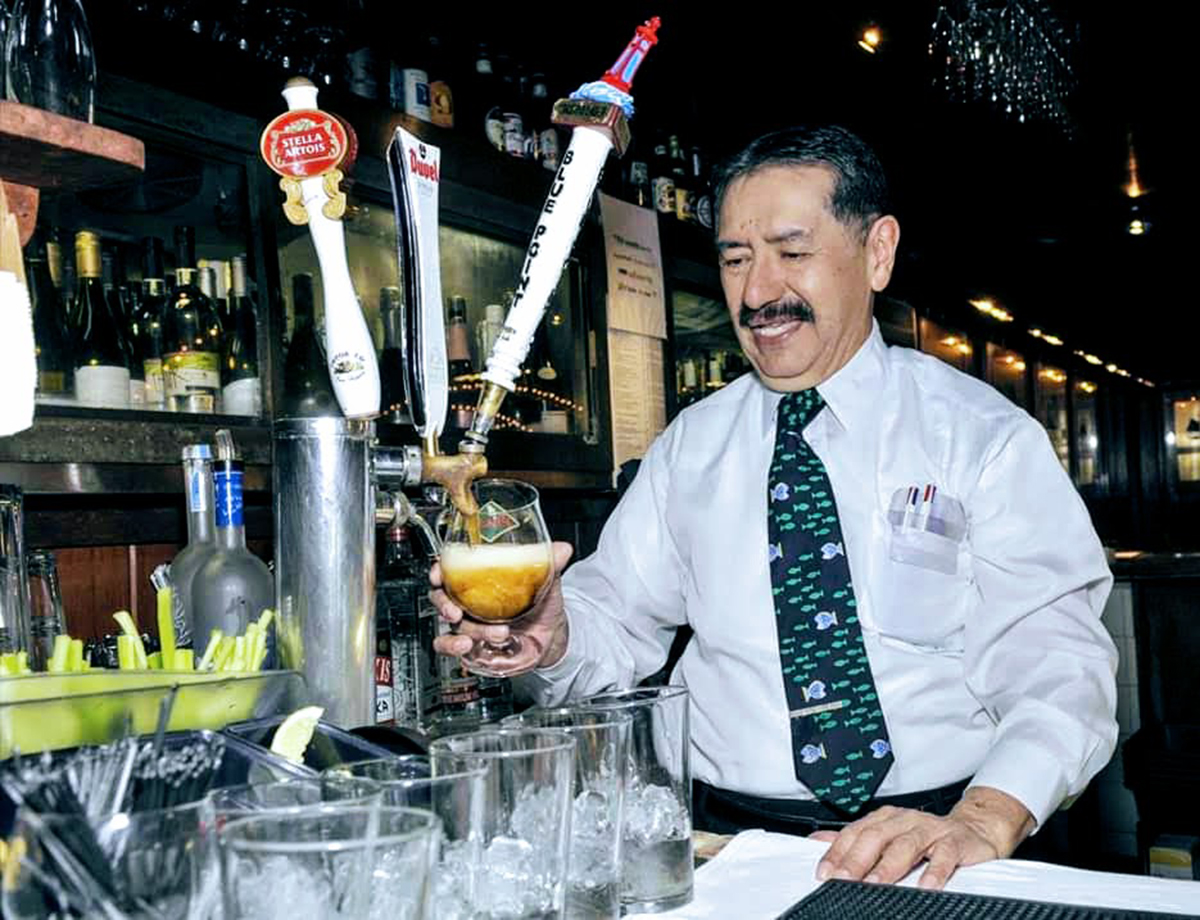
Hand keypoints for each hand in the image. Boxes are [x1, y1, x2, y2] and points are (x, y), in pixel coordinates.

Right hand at [430, 541, 573, 675]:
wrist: (552, 636)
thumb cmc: (542, 604)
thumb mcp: (546, 582)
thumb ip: (549, 565)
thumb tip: (562, 549)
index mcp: (479, 579)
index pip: (450, 569)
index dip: (439, 570)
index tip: (439, 573)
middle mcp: (468, 600)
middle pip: (441, 597)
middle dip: (444, 604)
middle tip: (457, 611)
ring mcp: (468, 623)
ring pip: (451, 624)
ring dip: (469, 629)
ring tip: (496, 632)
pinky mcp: (470, 644)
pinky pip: (448, 646)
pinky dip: (453, 646)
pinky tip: (468, 645)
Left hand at [810, 786, 1033, 889]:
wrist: (972, 830)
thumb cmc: (925, 836)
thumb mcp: (887, 834)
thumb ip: (854, 839)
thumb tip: (817, 842)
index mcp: (886, 818)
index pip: (856, 832)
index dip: (838, 852)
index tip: (825, 872)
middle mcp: (905, 820)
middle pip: (877, 837)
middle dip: (857, 859)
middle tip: (843, 879)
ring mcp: (931, 830)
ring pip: (906, 845)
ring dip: (888, 866)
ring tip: (875, 883)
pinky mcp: (956, 842)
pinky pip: (944, 856)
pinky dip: (934, 871)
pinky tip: (925, 886)